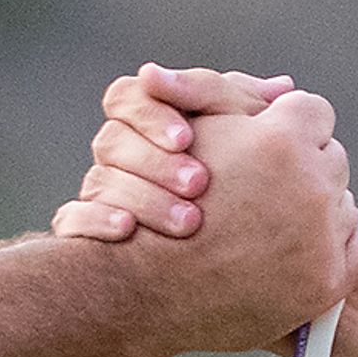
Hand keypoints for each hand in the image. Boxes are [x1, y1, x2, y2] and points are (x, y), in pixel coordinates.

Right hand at [54, 65, 295, 242]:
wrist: (212, 268)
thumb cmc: (235, 190)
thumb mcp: (248, 145)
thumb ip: (255, 115)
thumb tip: (285, 88)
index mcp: (144, 120)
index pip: (128, 97)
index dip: (153, 114)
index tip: (188, 138)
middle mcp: (117, 153)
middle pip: (112, 140)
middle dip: (155, 161)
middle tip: (199, 183)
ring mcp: (99, 192)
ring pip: (97, 181)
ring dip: (141, 196)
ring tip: (188, 222)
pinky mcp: (85, 231)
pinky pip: (72, 219)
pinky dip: (95, 222)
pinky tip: (127, 231)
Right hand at [161, 90, 357, 350]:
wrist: (146, 291)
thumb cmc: (159, 199)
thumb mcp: (191, 134)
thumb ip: (235, 97)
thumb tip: (286, 87)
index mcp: (281, 140)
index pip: (313, 111)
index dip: (287, 127)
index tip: (267, 147)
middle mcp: (312, 185)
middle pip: (331, 156)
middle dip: (304, 168)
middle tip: (266, 189)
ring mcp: (323, 236)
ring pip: (343, 201)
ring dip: (318, 207)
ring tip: (273, 223)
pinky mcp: (328, 281)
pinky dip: (337, 241)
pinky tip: (302, 245)